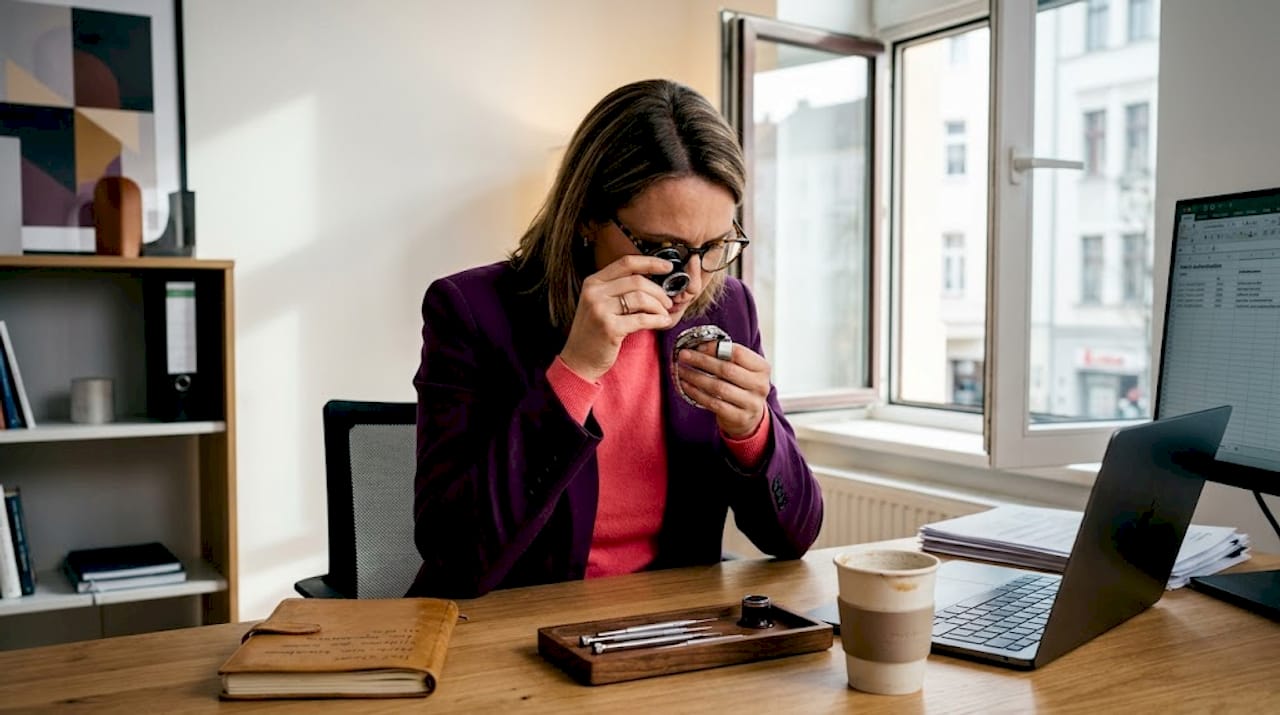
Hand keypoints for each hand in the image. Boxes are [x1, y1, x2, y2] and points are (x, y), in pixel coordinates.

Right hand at [559, 255, 675, 380]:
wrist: (579, 360)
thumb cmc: (594, 332)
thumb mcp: (599, 304)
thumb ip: (618, 290)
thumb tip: (653, 280)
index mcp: (593, 282)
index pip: (626, 262)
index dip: (650, 262)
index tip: (668, 267)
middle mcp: (594, 292)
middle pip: (637, 280)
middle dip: (659, 291)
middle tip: (668, 302)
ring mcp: (600, 309)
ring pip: (641, 298)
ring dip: (659, 306)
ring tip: (664, 314)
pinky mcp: (609, 327)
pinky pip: (642, 319)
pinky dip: (657, 320)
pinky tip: (663, 322)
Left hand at [676, 341, 770, 437]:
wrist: (750, 417)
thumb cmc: (742, 387)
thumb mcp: (742, 370)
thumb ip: (727, 358)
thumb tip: (698, 347)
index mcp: (762, 368)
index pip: (738, 353)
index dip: (715, 348)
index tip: (697, 346)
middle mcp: (760, 385)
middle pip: (727, 369)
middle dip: (701, 361)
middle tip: (684, 355)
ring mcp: (751, 403)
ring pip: (718, 387)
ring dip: (696, 377)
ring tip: (681, 370)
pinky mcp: (739, 417)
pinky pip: (713, 403)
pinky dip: (697, 393)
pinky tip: (686, 386)